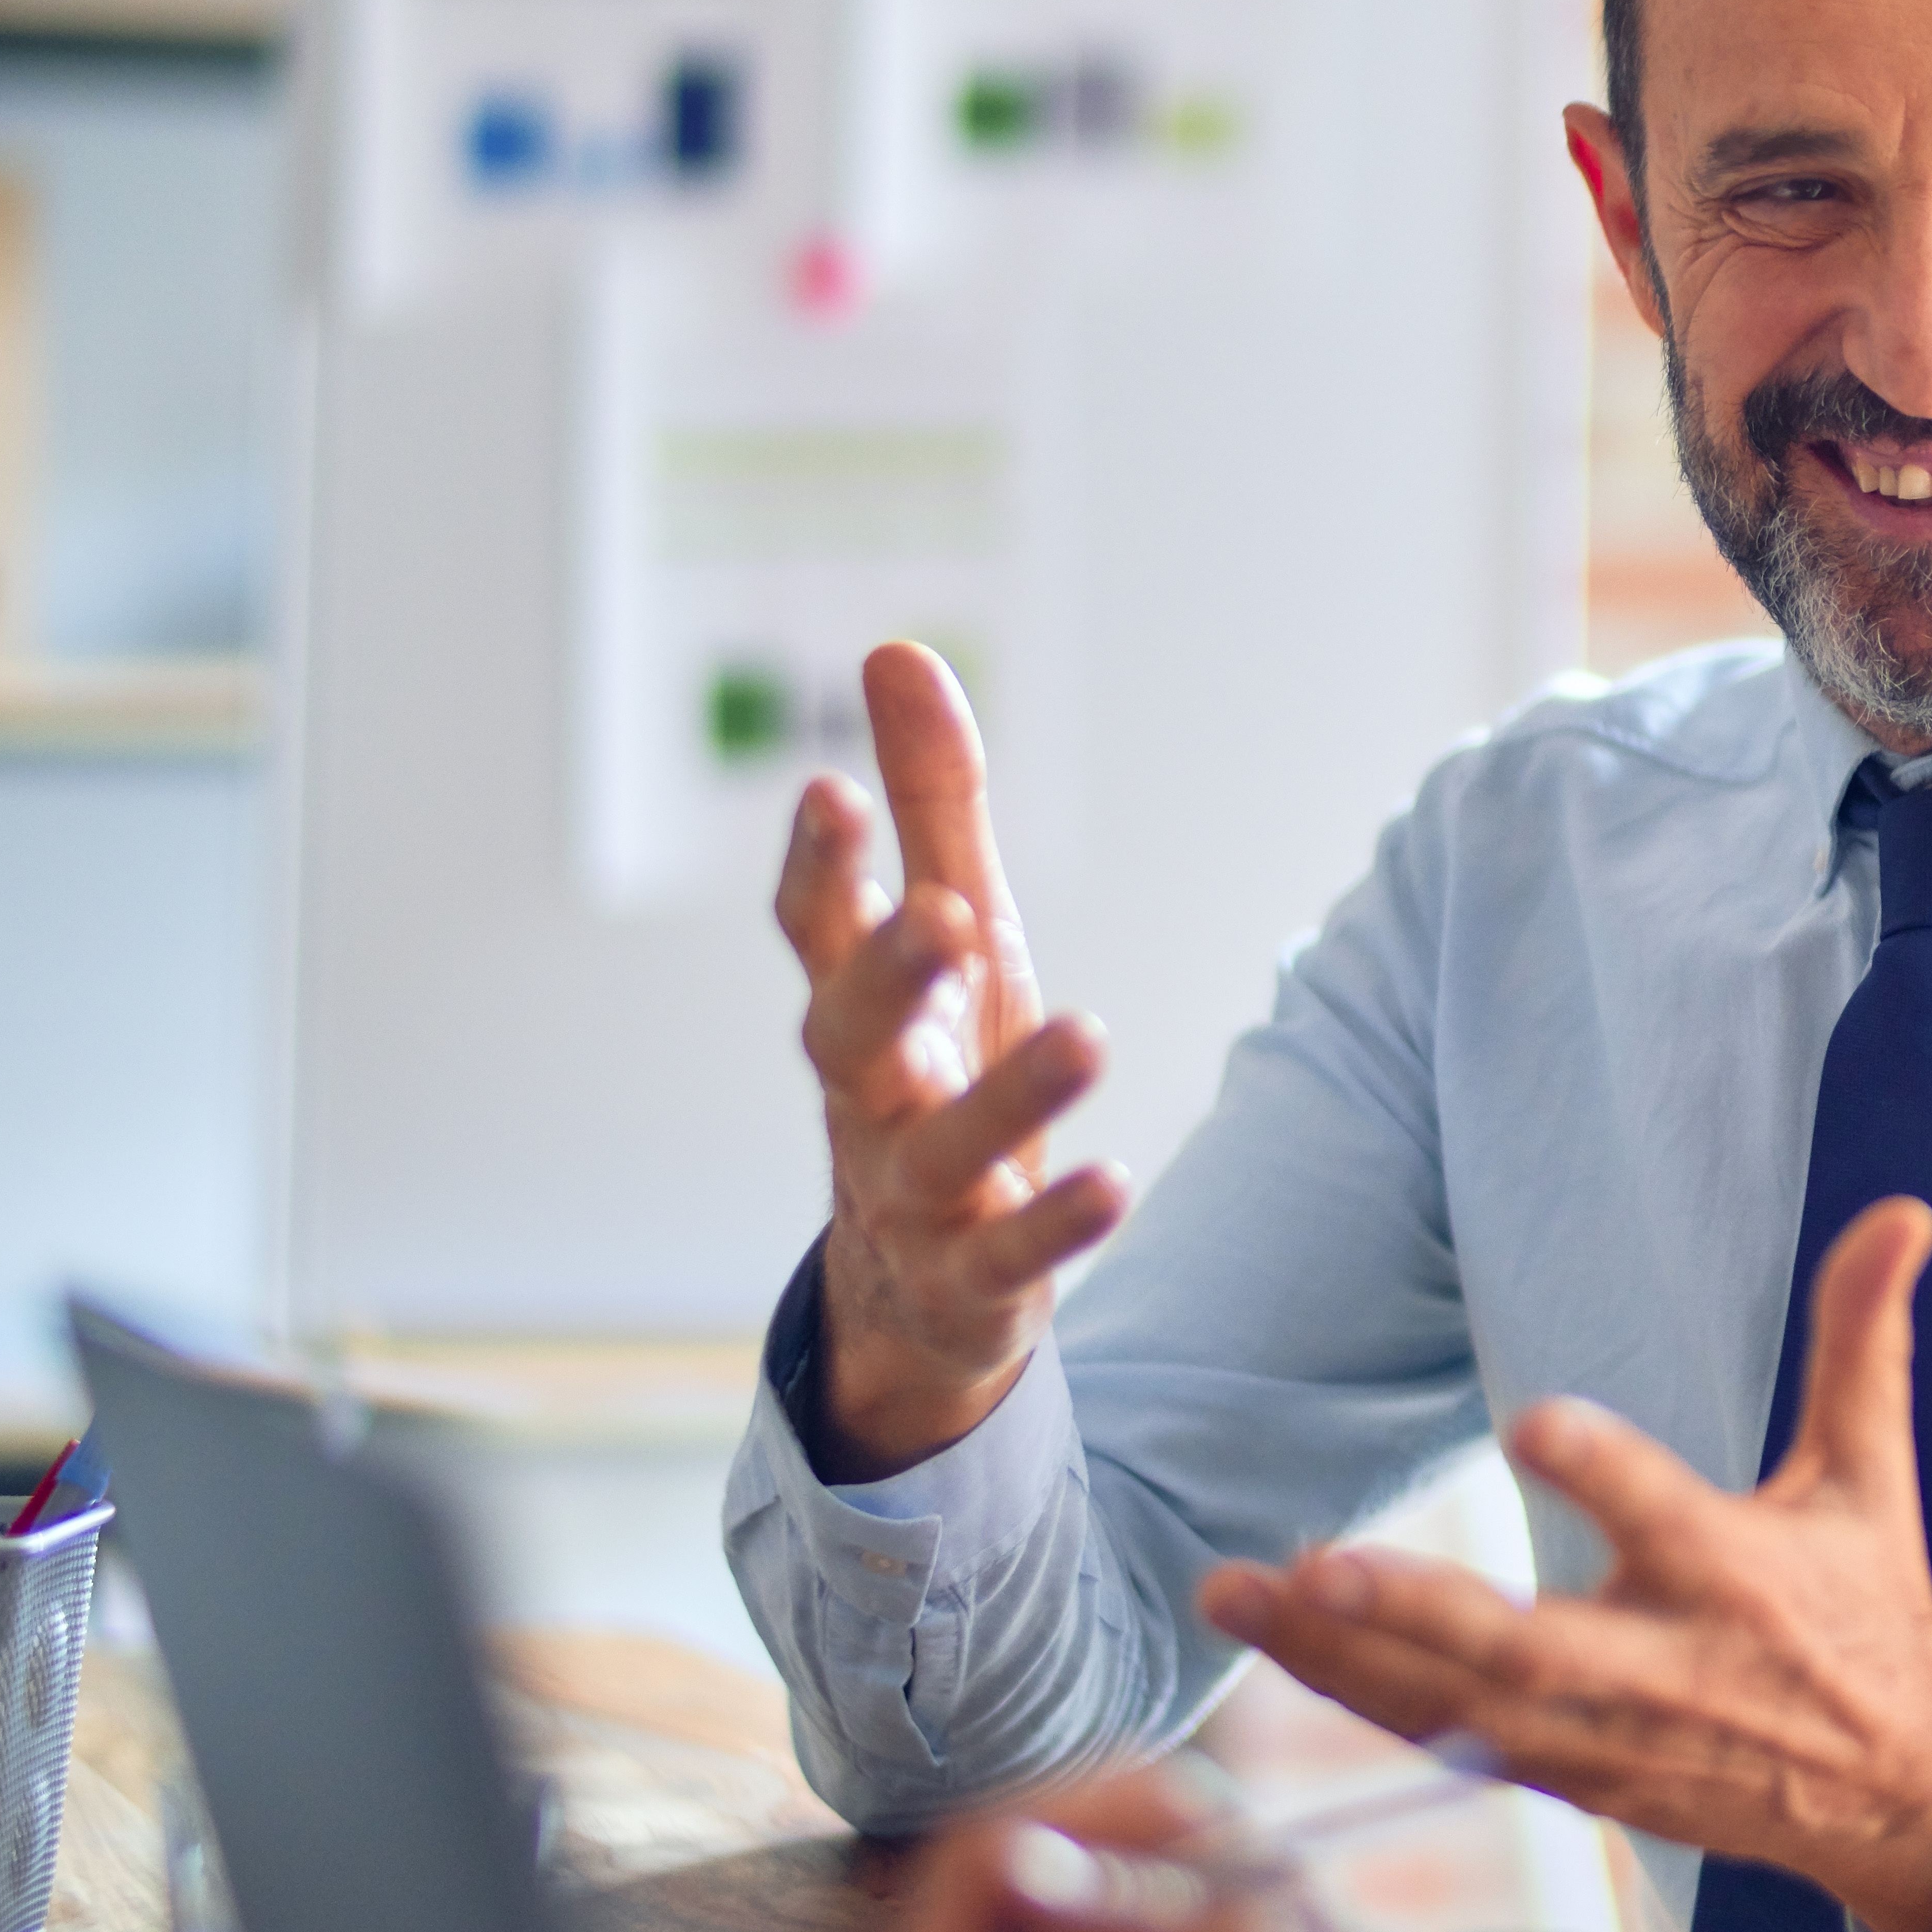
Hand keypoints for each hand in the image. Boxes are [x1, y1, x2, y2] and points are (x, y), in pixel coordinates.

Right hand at [776, 642, 1129, 1476]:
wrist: (917, 1281)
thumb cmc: (936, 1068)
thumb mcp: (951, 931)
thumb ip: (931, 802)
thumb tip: (897, 649)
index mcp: (862, 1008)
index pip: (816, 931)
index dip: (820, 867)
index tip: (833, 791)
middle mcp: (870, 1096)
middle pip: (848, 1036)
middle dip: (887, 973)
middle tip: (935, 913)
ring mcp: (913, 1193)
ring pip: (938, 1146)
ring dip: (1009, 1096)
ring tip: (1088, 1034)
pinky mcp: (971, 1276)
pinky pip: (1005, 1253)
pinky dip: (1055, 1223)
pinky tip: (1115, 1181)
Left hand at [1201, 1203, 1931, 1931]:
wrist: (1897, 1792)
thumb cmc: (1869, 1606)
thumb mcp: (1871, 1472)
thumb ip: (1862, 1339)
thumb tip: (1901, 1210)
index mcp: (1739, 1576)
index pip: (1665, 1517)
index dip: (1605, 1473)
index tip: (1535, 1424)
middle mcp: (1668, 1667)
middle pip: (1531, 1650)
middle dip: (1420, 1615)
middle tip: (1316, 1567)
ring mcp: (1611, 1739)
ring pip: (1462, 1707)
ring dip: (1343, 1659)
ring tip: (1238, 1593)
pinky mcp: (1574, 1781)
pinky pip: (1450, 1744)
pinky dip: (1362, 1701)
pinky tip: (1278, 1645)